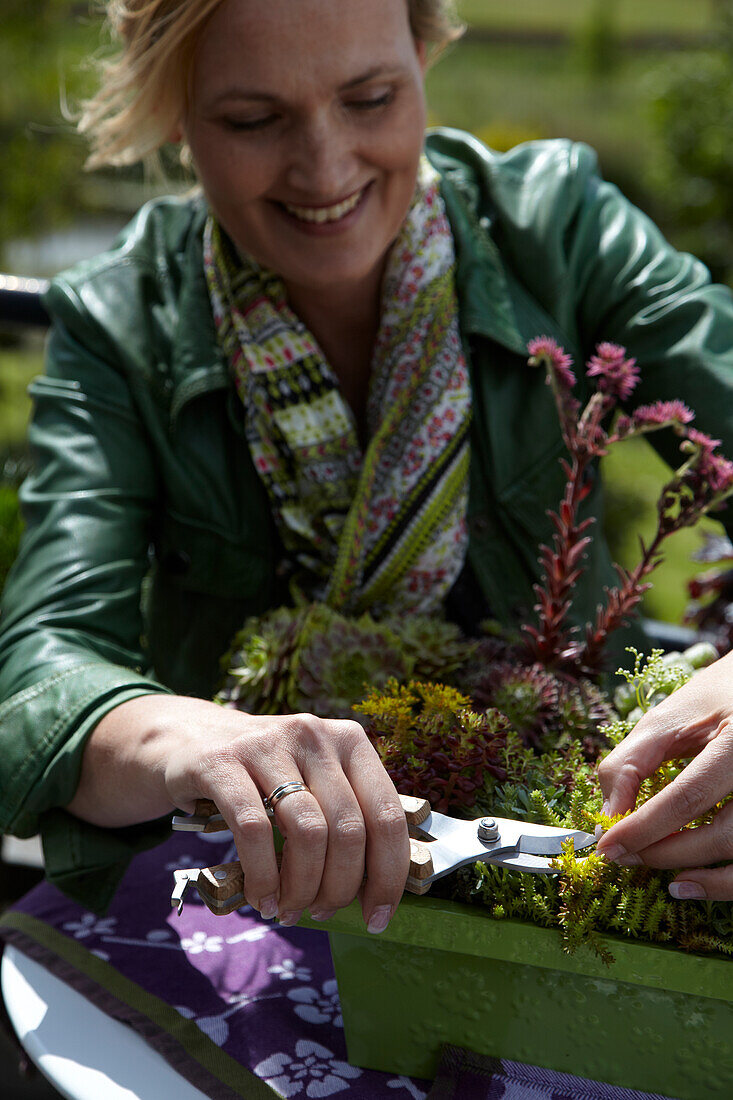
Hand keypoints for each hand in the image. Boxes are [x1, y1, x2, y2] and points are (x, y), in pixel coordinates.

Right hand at [69, 695, 409, 930]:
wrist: (189, 739)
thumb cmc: (266, 776)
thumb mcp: (313, 781)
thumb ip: (347, 820)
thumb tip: (378, 892)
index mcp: (349, 740)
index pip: (387, 813)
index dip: (389, 873)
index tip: (378, 916)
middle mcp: (313, 735)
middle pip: (348, 828)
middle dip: (340, 886)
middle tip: (322, 912)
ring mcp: (267, 744)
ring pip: (307, 831)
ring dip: (302, 886)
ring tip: (291, 909)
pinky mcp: (222, 762)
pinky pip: (253, 831)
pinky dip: (263, 876)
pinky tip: (262, 898)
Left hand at [595, 651, 732, 900]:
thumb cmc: (715, 697)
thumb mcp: (669, 717)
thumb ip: (631, 762)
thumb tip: (607, 816)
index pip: (689, 797)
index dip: (644, 828)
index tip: (608, 847)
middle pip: (724, 835)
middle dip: (668, 853)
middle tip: (626, 858)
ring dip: (707, 879)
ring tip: (667, 881)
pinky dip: (727, 882)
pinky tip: (697, 882)